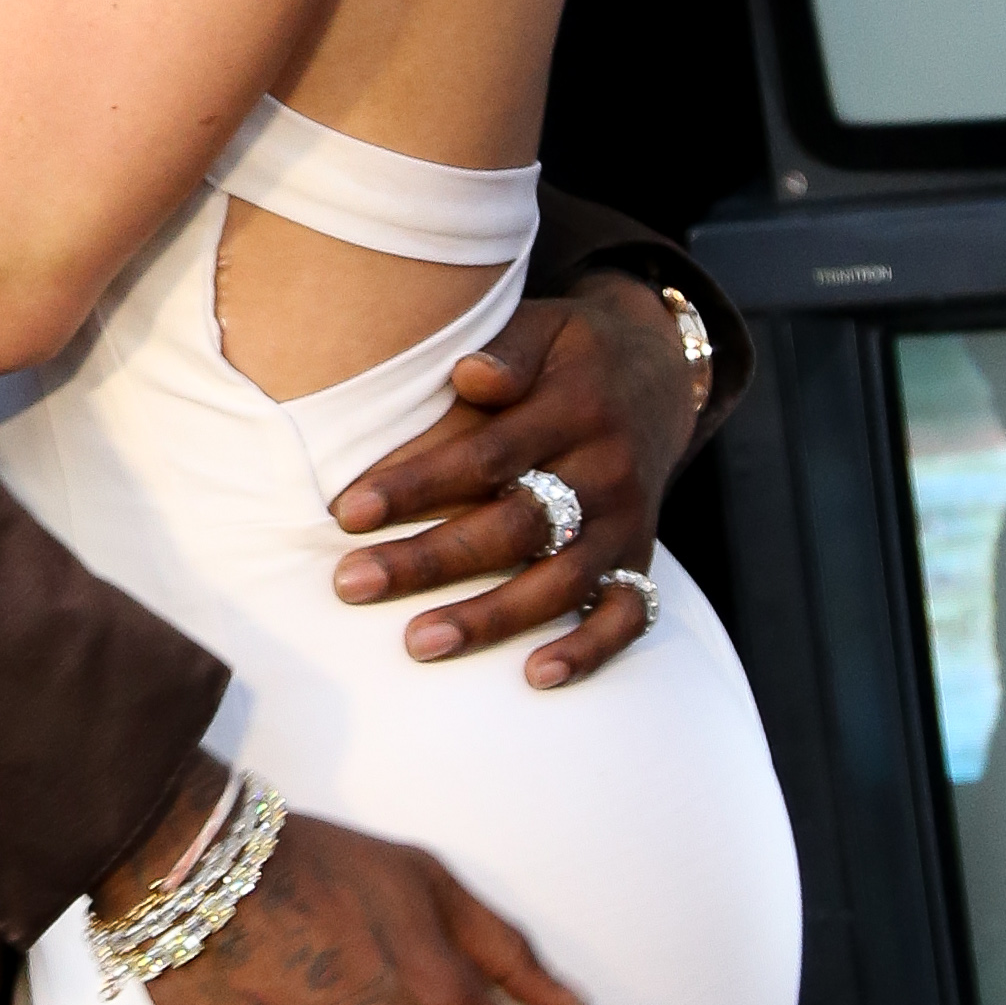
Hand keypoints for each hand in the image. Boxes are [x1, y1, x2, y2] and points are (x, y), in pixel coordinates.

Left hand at [328, 273, 695, 686]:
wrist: (658, 370)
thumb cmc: (569, 353)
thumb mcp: (544, 328)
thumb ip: (506, 354)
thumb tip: (470, 374)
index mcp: (573, 407)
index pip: (486, 455)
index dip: (416, 485)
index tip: (347, 512)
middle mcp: (606, 469)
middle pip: (513, 525)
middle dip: (428, 560)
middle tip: (352, 584)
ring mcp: (627, 520)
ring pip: (561, 581)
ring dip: (490, 617)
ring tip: (419, 642)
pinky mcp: (641, 557)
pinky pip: (628, 615)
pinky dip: (589, 648)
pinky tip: (536, 676)